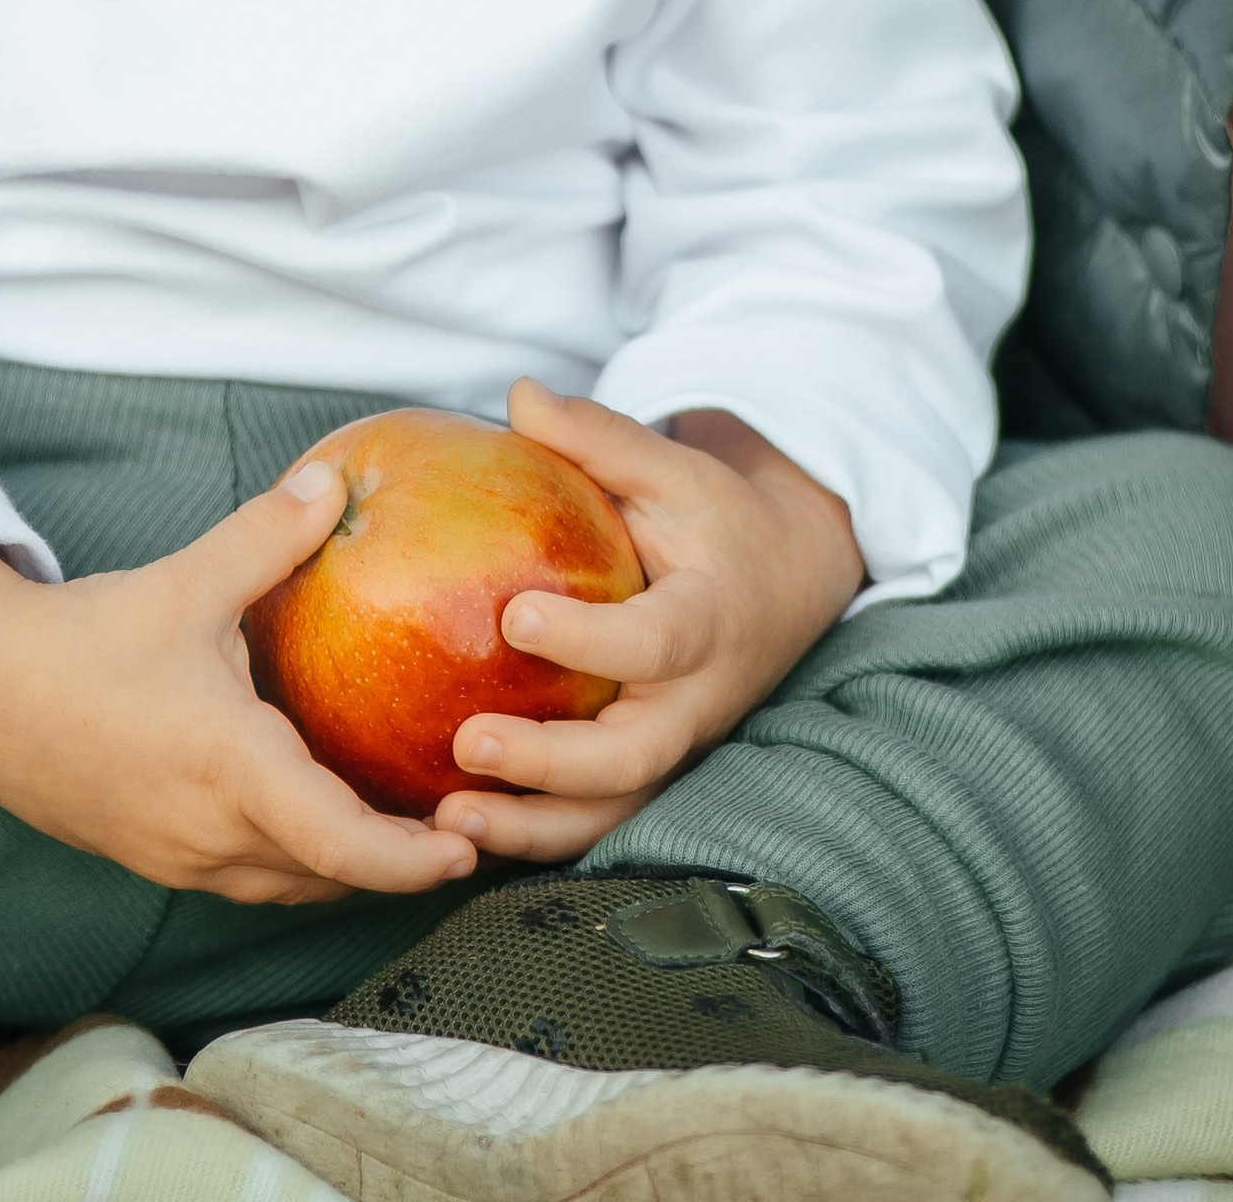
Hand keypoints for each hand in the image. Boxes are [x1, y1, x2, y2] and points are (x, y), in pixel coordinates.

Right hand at [0, 462, 478, 906]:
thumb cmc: (82, 641)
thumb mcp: (184, 583)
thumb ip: (268, 536)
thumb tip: (337, 480)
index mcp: (229, 769)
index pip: (340, 845)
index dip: (411, 859)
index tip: (469, 847)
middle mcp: (211, 833)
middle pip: (329, 877)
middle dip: (398, 863)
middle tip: (464, 822)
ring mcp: (180, 858)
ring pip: (289, 885)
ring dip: (346, 866)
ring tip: (405, 823)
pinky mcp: (156, 859)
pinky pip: (249, 878)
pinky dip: (297, 860)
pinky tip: (318, 815)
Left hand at [432, 381, 863, 863]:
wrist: (784, 584)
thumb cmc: (715, 519)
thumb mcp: (674, 469)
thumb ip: (600, 439)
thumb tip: (518, 395)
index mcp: (709, 620)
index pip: (654, 641)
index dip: (590, 638)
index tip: (514, 617)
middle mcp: (694, 701)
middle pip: (631, 760)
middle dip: (549, 763)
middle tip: (468, 743)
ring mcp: (672, 749)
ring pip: (609, 814)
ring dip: (531, 829)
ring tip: (447, 818)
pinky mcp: (646, 774)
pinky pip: (591, 821)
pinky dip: (530, 836)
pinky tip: (452, 827)